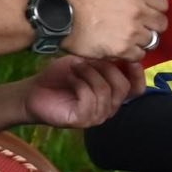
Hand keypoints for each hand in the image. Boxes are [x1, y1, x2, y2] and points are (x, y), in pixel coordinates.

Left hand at [23, 56, 141, 128]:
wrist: (34, 90)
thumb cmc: (60, 76)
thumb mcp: (86, 62)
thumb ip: (105, 61)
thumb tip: (123, 52)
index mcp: (113, 94)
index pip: (137, 89)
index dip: (138, 73)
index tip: (130, 56)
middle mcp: (109, 108)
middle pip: (123, 88)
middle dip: (107, 68)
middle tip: (89, 59)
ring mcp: (96, 116)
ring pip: (105, 91)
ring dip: (90, 74)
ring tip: (76, 67)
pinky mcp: (82, 120)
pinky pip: (90, 99)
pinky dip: (80, 84)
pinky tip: (71, 78)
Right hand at [65, 0, 168, 59]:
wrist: (64, 17)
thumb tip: (139, 1)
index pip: (163, 4)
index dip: (157, 10)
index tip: (150, 14)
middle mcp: (139, 12)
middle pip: (161, 24)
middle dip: (153, 27)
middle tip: (141, 30)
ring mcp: (133, 32)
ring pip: (152, 41)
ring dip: (143, 42)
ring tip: (130, 41)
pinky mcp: (124, 49)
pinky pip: (140, 55)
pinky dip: (133, 54)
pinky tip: (123, 50)